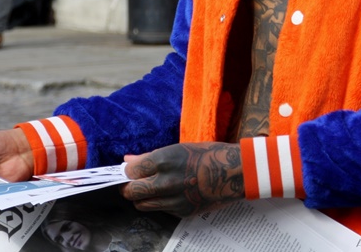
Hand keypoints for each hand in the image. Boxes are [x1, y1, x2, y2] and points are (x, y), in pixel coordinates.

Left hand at [121, 142, 244, 216]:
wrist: (234, 172)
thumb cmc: (207, 154)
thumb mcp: (177, 148)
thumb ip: (149, 157)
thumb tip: (128, 160)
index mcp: (164, 160)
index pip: (131, 172)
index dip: (126, 172)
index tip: (127, 170)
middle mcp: (167, 182)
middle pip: (131, 192)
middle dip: (128, 187)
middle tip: (132, 182)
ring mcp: (174, 199)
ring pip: (142, 205)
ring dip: (141, 197)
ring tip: (148, 188)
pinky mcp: (182, 212)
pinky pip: (160, 210)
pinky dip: (158, 203)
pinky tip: (167, 193)